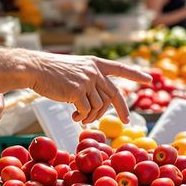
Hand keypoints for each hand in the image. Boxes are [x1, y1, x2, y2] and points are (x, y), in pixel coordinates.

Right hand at [27, 53, 151, 123]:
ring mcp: (87, 80)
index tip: (149, 79)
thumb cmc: (52, 72)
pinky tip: (74, 117)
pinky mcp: (78, 91)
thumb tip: (100, 105)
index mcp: (95, 63)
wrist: (35, 68)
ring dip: (91, 116)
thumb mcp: (76, 69)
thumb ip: (90, 81)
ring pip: (99, 106)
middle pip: (114, 94)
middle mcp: (94, 71)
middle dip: (122, 110)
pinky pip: (87, 111)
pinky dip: (82, 118)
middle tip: (127, 121)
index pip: (119, 68)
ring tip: (80, 117)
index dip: (135, 75)